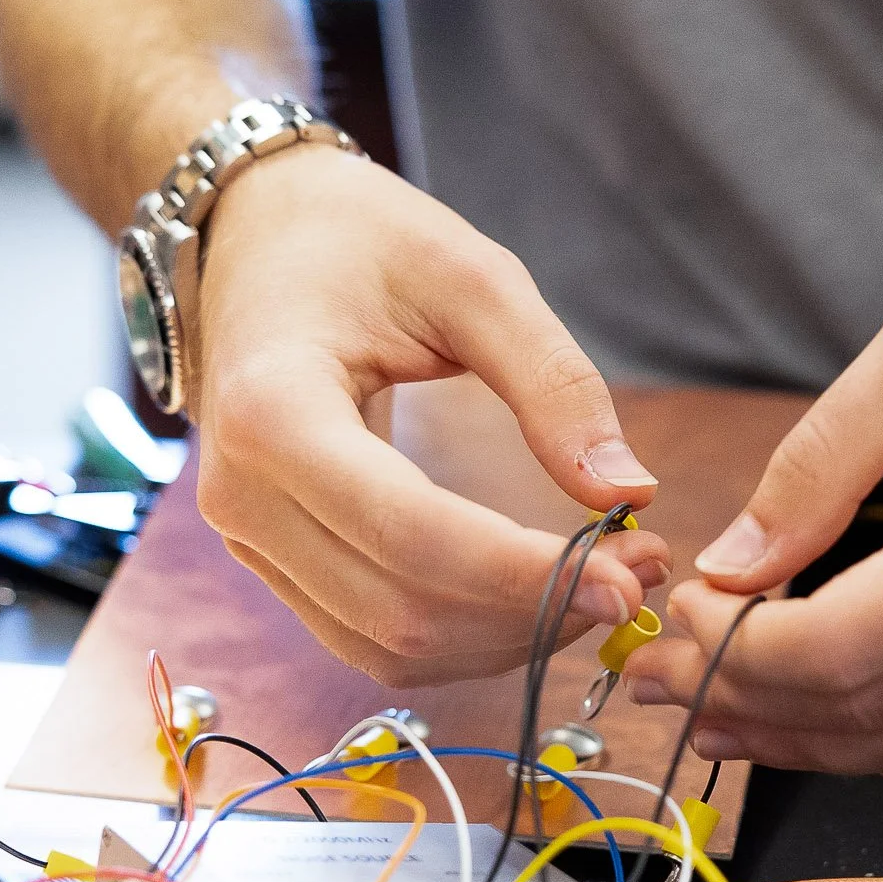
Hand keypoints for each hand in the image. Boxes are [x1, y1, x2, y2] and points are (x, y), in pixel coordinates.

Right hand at [186, 146, 670, 685]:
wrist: (255, 235)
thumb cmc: (359, 239)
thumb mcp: (471, 278)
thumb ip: (553, 383)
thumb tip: (629, 493)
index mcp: (273, 411)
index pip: (410, 533)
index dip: (524, 575)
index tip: (627, 578)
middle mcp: (243, 495)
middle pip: (402, 610)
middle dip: (534, 611)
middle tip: (639, 573)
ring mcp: (249, 539)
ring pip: (390, 646)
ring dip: (508, 638)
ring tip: (602, 581)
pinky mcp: (273, 562)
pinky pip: (373, 639)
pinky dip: (467, 637)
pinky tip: (537, 596)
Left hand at [623, 141, 882, 788]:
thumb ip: (823, 457)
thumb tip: (732, 561)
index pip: (850, 645)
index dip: (740, 653)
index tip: (677, 619)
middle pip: (880, 710)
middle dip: (752, 704)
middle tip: (664, 674)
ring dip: (816, 742)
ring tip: (724, 708)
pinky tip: (832, 715)